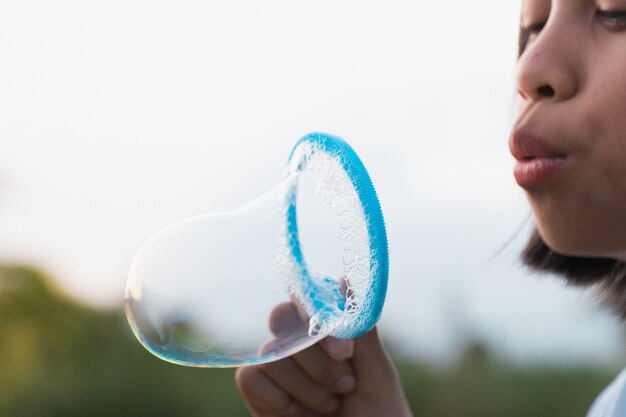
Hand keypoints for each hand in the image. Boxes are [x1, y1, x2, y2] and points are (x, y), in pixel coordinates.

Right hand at [235, 302, 412, 416]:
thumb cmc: (377, 416)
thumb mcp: (377, 374)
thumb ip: (361, 330)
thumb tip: (346, 280)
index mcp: (329, 330)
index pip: (306, 296)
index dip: (318, 316)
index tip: (345, 352)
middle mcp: (300, 343)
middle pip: (281, 318)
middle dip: (315, 358)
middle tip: (346, 385)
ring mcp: (278, 369)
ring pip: (269, 353)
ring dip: (304, 385)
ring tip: (331, 405)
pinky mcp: (260, 395)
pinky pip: (249, 378)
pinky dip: (276, 398)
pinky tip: (299, 414)